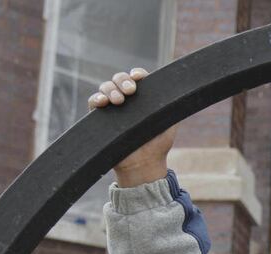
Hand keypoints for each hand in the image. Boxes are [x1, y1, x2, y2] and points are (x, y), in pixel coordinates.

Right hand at [88, 68, 176, 186]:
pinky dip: (96, 98)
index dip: (137, 74)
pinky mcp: (100, 118)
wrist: (144, 163)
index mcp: (143, 97)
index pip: (138, 78)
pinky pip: (93, 102)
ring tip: (118, 100)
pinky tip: (102, 102)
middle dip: (123, 80)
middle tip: (130, 90)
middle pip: (119, 78)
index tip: (139, 77)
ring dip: (110, 89)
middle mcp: (127, 99)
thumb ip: (172, 105)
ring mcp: (112, 107)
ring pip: (106, 87)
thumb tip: (177, 90)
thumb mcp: (170, 122)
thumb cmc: (158, 142)